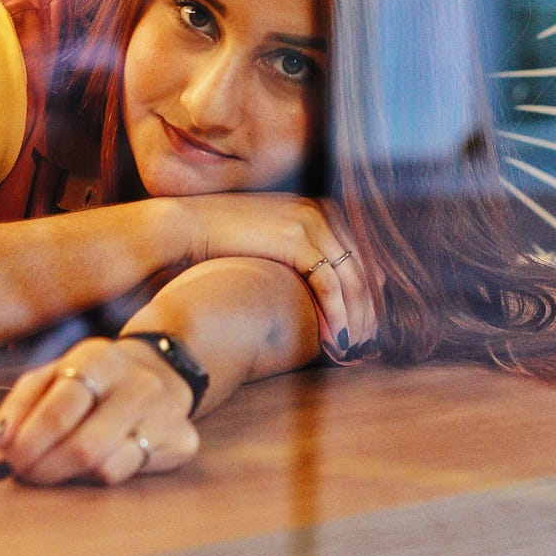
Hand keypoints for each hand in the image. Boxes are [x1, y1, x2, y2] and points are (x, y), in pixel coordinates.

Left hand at [0, 336, 199, 485]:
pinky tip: (88, 466)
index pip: (58, 409)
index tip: (7, 459)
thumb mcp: (56, 373)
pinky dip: (98, 477)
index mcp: (99, 358)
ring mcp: (164, 412)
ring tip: (52, 470)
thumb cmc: (95, 378)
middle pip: (82, 446)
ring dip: (67, 477)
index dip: (28, 442)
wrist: (161, 368)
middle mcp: (137, 383)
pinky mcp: (181, 440)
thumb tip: (0, 441)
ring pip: (106, 466)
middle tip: (23, 475)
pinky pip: (129, 473)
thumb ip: (22, 402)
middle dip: (43, 468)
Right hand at [175, 193, 378, 358]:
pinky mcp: (296, 241)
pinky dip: (335, 315)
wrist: (188, 226)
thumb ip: (302, 254)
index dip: (368, 294)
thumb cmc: (225, 239)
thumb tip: (324, 289)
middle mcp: (323, 211)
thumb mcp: (273, 239)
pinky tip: (332, 338)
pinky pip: (329, 286)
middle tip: (366, 342)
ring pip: (352, 279)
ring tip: (351, 346)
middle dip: (368, 309)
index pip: (361, 256)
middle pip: (363, 267)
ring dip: (356, 318)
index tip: (365, 324)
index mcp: (322, 208)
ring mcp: (311, 223)